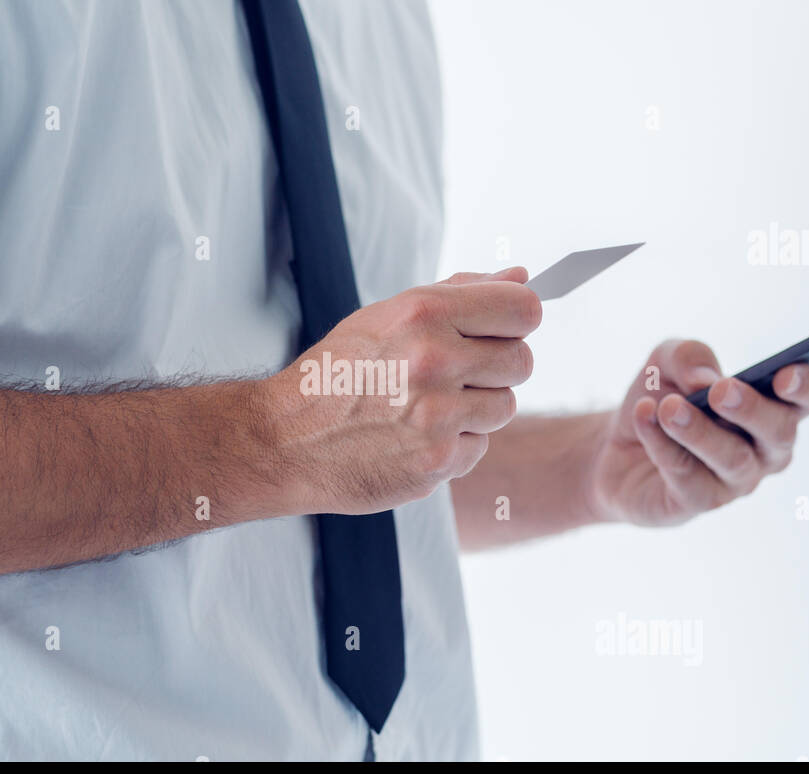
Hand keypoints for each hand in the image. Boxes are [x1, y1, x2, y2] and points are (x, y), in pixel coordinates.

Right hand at [261, 268, 540, 514]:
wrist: (285, 439)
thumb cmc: (339, 372)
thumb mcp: (388, 316)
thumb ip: (460, 293)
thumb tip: (522, 275)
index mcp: (423, 314)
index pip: (523, 308)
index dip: (518, 319)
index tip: (502, 329)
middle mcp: (433, 361)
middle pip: (522, 361)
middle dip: (496, 367)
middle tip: (455, 373)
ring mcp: (437, 416)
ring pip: (504, 407)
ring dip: (476, 409)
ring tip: (428, 407)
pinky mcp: (437, 462)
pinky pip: (478, 446)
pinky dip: (454, 444)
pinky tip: (415, 437)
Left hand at [588, 339, 808, 525]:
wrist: (618, 446)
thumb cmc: (661, 399)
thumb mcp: (666, 364)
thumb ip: (689, 357)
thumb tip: (705, 377)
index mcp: (774, 406)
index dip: (808, 387)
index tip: (784, 375)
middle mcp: (766, 448)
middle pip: (779, 432)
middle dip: (752, 409)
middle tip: (720, 391)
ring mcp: (736, 480)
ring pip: (732, 458)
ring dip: (700, 430)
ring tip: (670, 408)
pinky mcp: (699, 501)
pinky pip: (686, 474)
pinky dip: (662, 443)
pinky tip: (644, 416)